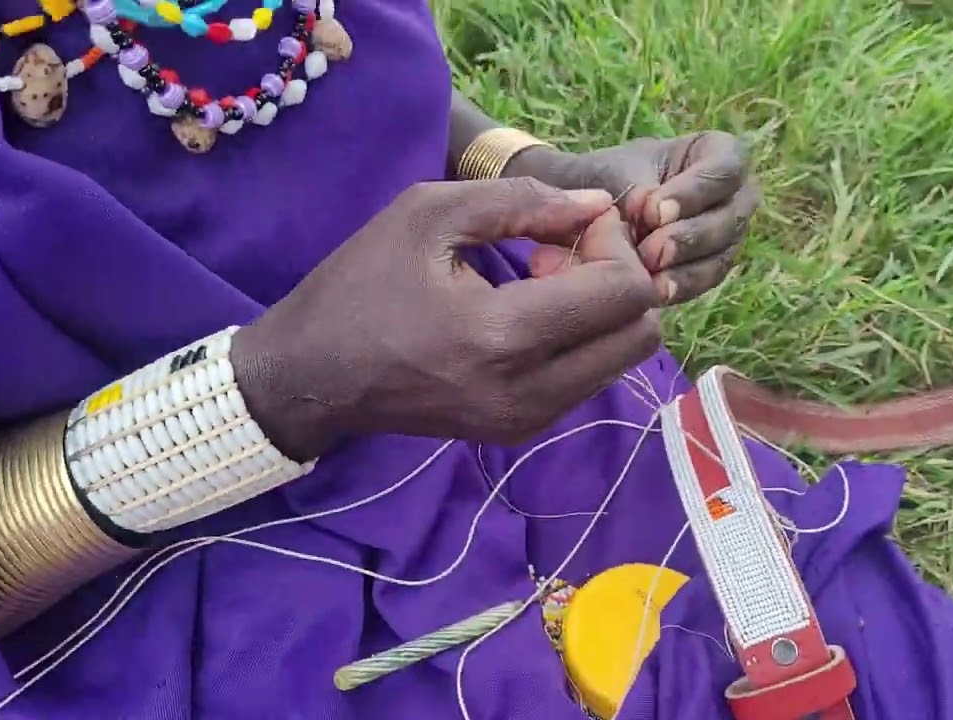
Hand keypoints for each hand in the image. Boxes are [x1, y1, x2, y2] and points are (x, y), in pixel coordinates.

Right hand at [230, 178, 661, 460]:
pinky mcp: (521, 430)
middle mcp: (528, 391)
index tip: (566, 221)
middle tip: (560, 252)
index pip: (625, 293)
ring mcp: (528, 420)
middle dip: (618, 278)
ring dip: (601, 310)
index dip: (614, 243)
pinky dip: (580, 337)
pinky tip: (530, 310)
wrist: (312, 376)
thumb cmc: (361, 284)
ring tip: (541, 278)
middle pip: (640, 333)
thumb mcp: (429, 214)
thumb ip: (523, 201)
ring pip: (622, 358)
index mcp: (504, 335)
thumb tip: (599, 206)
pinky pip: (589, 377)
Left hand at [511, 132, 759, 304]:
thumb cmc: (606, 180)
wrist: (587, 215)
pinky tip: (655, 293)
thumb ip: (636, 188)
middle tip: (649, 250)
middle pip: (730, 216)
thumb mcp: (614, 172)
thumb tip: (652, 213)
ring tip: (649, 275)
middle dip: (689, 236)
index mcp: (716, 153)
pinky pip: (708, 279)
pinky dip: (682, 286)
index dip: (695, 191)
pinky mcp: (712, 267)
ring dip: (687, 267)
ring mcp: (727, 234)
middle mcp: (733, 194)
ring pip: (723, 253)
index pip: (726, 168)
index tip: (653, 210)